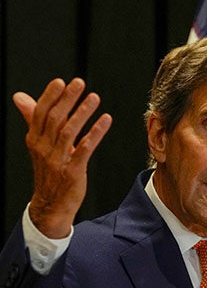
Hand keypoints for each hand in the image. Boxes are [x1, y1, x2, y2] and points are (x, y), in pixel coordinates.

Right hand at [14, 78, 111, 238]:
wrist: (51, 205)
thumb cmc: (48, 171)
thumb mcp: (38, 144)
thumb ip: (33, 119)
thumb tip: (20, 96)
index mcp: (35, 139)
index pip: (41, 113)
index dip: (51, 96)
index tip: (61, 82)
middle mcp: (44, 148)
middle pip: (55, 119)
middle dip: (68, 99)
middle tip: (80, 83)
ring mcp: (58, 160)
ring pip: (69, 131)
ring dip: (83, 113)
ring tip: (94, 98)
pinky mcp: (73, 170)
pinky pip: (85, 148)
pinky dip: (95, 133)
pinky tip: (105, 120)